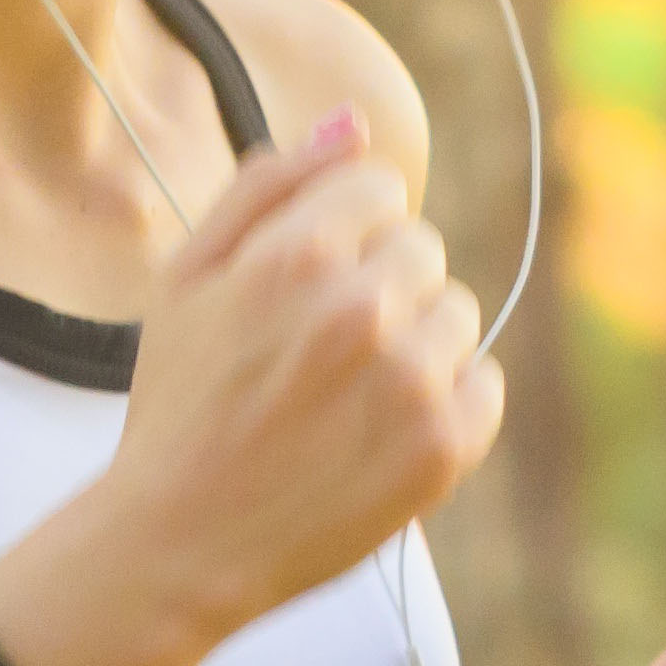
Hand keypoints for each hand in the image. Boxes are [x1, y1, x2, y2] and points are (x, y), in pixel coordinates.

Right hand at [101, 102, 504, 628]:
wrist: (181, 543)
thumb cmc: (181, 404)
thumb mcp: (188, 277)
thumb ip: (268, 186)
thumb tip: (352, 122)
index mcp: (296, 255)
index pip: (379, 188)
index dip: (340, 233)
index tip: (305, 286)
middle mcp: (363, 310)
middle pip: (423, 249)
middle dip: (379, 285)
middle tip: (318, 351)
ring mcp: (411, 382)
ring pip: (457, 313)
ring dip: (415, 342)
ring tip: (346, 396)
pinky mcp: (444, 447)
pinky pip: (484, 383)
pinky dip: (446, 402)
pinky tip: (380, 430)